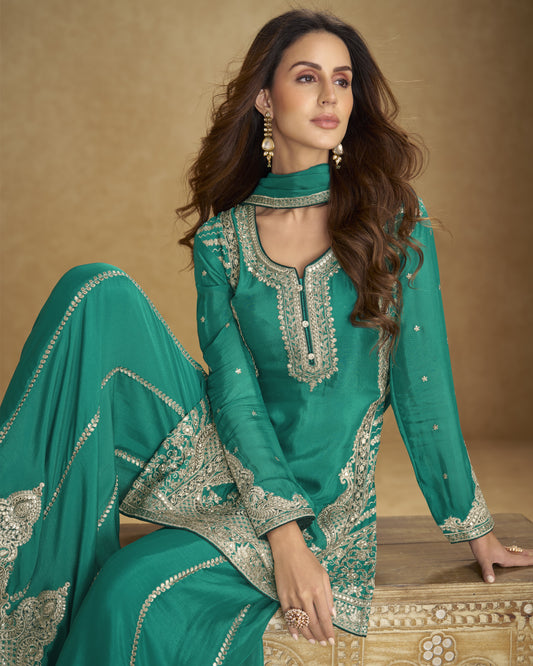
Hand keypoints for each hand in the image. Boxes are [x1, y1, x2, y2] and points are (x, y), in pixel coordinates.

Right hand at [267, 521, 334, 645]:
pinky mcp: (283, 596)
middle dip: (320, 635)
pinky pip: (288, 616)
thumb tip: (333, 614)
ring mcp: (293, 596)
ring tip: (313, 641)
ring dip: (307, 634)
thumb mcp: (323, 575)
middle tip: (323, 643)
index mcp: (318, 590)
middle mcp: (305, 595)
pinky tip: (297, 635)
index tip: (332, 640)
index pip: (324, 617)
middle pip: (313, 622)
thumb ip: (329, 595)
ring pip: (301, 622)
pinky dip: (292, 627)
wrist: (288, 550)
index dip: (328, 631)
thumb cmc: (308, 560)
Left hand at [469, 530, 532, 581]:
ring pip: (513, 552)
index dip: (529, 562)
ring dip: (520, 553)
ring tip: (526, 553)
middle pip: (519, 555)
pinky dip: (511, 551)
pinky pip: (506, 549)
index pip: (520, 560)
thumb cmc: (480, 543)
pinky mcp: (493, 545)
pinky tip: (507, 550)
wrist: (475, 529)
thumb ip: (488, 570)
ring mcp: (498, 548)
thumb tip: (491, 581)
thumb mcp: (484, 559)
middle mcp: (504, 552)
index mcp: (505, 557)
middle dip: (528, 556)